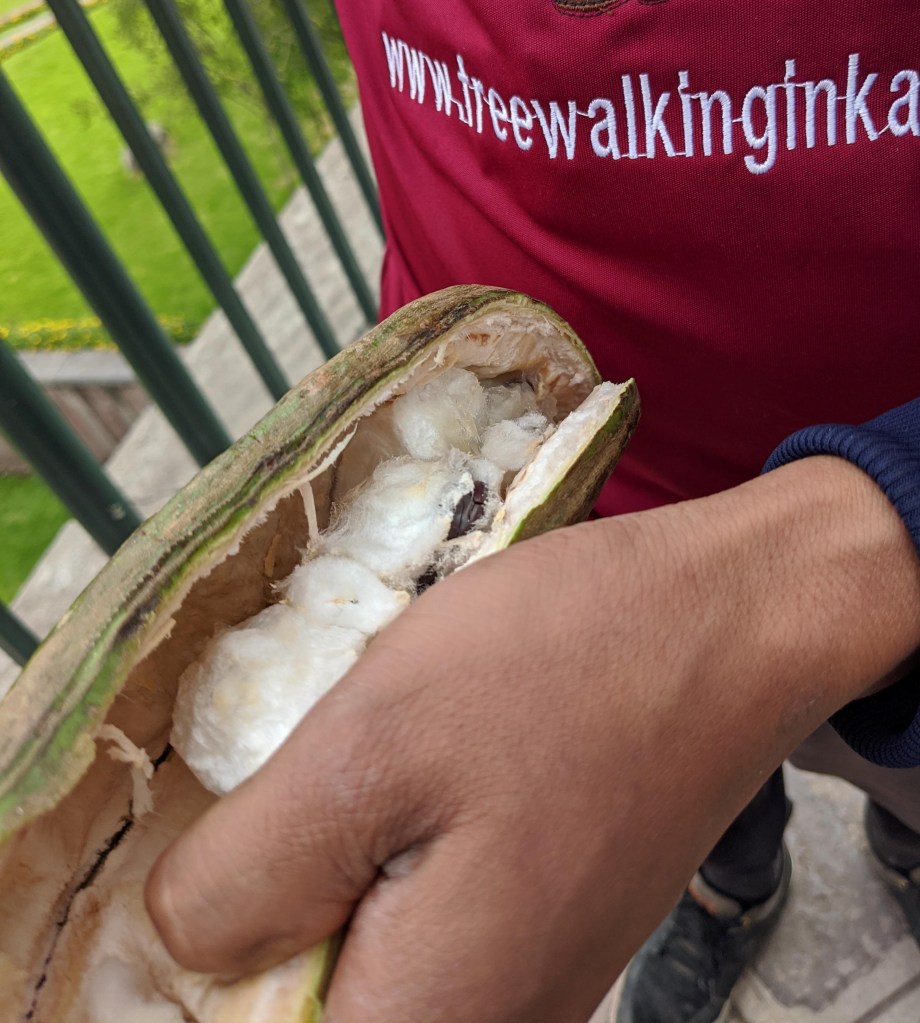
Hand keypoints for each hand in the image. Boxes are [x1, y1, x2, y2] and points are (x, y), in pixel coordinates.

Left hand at [146, 457, 919, 1022]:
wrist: (724, 622)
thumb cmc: (563, 666)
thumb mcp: (370, 745)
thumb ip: (249, 875)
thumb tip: (180, 932)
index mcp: (428, 1020)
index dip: (206, 949)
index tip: (220, 847)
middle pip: (300, 998)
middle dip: (266, 894)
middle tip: (296, 773)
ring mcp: (523, 981)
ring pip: (357, 950)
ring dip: (327, 859)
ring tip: (371, 753)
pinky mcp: (540, 923)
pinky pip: (418, 914)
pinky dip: (384, 844)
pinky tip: (415, 761)